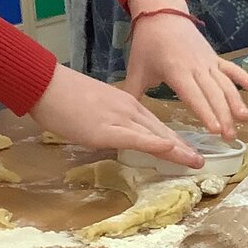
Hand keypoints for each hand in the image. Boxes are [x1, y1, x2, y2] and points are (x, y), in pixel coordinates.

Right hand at [31, 65, 202, 168]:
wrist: (45, 85)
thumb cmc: (64, 98)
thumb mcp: (95, 110)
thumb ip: (110, 123)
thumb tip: (116, 137)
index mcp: (127, 105)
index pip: (156, 127)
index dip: (175, 141)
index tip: (189, 152)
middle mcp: (129, 111)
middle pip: (162, 132)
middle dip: (182, 148)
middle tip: (201, 161)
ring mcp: (119, 119)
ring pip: (155, 136)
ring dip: (177, 150)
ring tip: (196, 162)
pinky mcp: (107, 129)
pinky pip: (135, 138)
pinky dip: (154, 144)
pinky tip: (171, 149)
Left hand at [123, 0, 247, 141]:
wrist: (161, 13)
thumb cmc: (147, 43)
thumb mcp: (136, 70)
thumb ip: (132, 94)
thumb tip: (124, 118)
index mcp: (176, 71)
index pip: (193, 96)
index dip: (205, 113)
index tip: (214, 130)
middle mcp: (196, 67)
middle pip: (213, 94)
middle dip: (223, 116)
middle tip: (230, 137)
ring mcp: (207, 61)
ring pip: (225, 84)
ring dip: (236, 102)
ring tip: (244, 119)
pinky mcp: (213, 57)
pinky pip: (230, 68)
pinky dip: (243, 76)